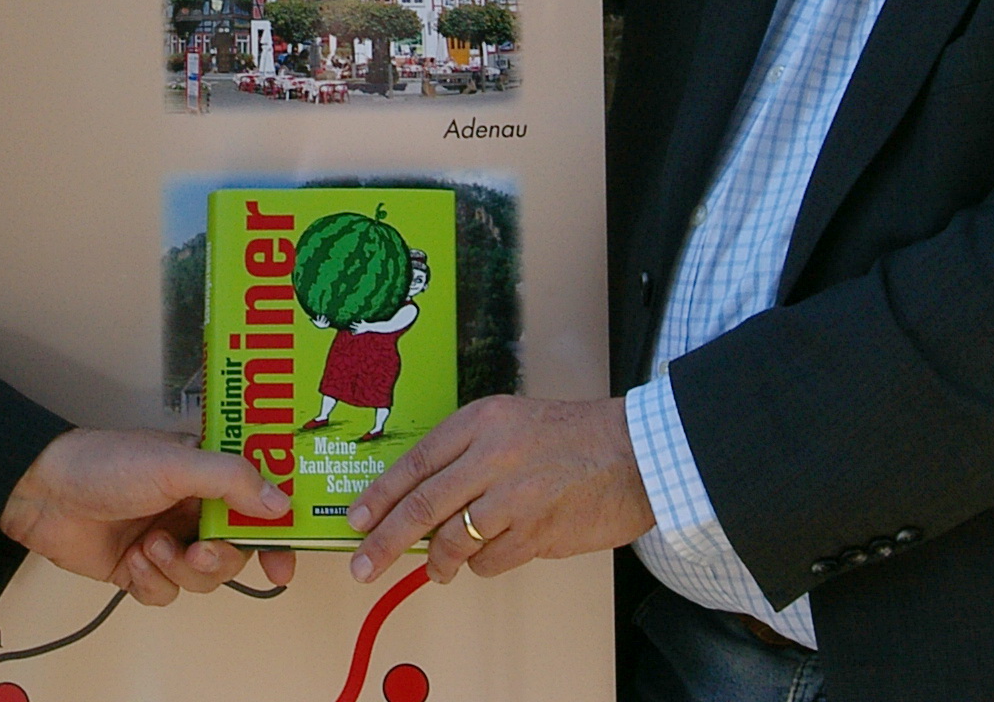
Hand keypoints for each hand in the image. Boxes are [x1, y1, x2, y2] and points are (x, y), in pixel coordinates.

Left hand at [0, 428, 300, 603]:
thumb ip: (231, 479)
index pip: (259, 502)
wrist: (42, 493)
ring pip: (203, 577)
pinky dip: (154, 582)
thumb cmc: (103, 463)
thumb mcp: (174, 464)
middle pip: (235, 549)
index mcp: (207, 472)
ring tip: (153, 547)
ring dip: (181, 569)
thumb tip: (278, 502)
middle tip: (202, 551)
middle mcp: (192, 506)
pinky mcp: (140, 568)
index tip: (283, 561)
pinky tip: (135, 561)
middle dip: (221, 557)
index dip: (277, 532)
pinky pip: (167, 593)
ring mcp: (167, 538)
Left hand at [344, 395, 654, 585]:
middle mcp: (495, 456)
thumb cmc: (575, 436)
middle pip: (424, 505)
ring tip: (437, 570)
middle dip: (386, 540)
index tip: (356, 518)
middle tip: (363, 564)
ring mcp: (517, 497)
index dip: (380, 494)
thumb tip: (422, 501)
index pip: (417, 461)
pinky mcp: (539, 532)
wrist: (636, 453)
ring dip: (438, 563)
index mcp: (483, 422)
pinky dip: (480, 566)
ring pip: (454, 541)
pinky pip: (490, 561)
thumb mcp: (512, 423)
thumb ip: (468, 455)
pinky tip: (486, 558)